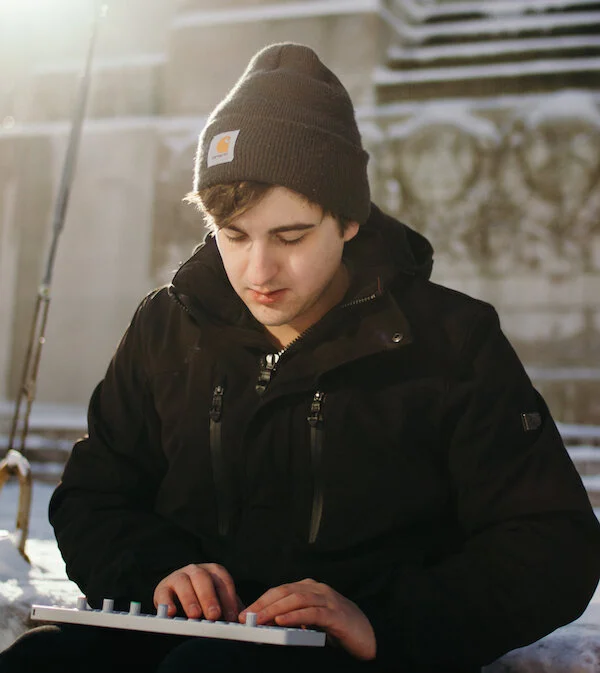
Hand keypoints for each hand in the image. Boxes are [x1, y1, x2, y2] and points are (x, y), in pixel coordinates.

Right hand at [154, 563, 242, 621]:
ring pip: (184, 582)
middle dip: (210, 597)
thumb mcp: (219, 600)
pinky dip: (166, 602)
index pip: (223, 581)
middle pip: (204, 579)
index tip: (232, 617)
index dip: (228, 598)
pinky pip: (163, 593)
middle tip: (214, 615)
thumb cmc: (204, 599)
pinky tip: (170, 613)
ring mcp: (178, 576)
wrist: (178, 594)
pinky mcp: (162, 587)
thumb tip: (245, 622)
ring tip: (195, 615)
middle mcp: (196, 570)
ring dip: (190, 598)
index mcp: (213, 571)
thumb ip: (230, 608)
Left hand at [240, 578, 375, 660]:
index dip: (262, 600)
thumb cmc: (338, 628)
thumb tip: (268, 623)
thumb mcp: (313, 620)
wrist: (368, 636)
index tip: (246, 612)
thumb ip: (295, 618)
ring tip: (260, 619)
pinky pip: (312, 613)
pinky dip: (295, 616)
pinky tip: (282, 622)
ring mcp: (328, 600)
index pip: (281, 590)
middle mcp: (318, 590)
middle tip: (248, 616)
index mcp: (311, 589)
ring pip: (297, 599)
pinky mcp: (336, 615)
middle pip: (286, 592)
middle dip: (264, 603)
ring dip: (275, 609)